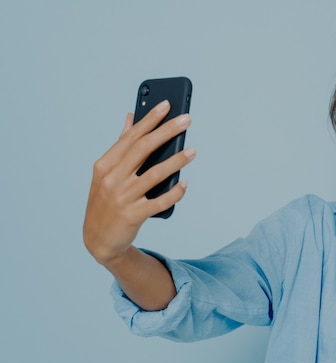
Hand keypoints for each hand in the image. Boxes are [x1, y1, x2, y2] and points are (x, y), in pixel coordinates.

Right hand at [83, 100, 194, 266]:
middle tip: (186, 119)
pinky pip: (159, 202)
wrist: (98, 240)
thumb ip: (121, 146)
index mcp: (105, 165)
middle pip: (143, 149)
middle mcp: (112, 179)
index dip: (150, 120)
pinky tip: (185, 184)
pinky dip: (174, 193)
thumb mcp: (106, 173)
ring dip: (176, 161)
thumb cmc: (106, 201)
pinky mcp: (133, 215)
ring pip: (155, 175)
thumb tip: (131, 117)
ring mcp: (123, 198)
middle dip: (166, 131)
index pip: (131, 137)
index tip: (167, 105)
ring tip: (192, 151)